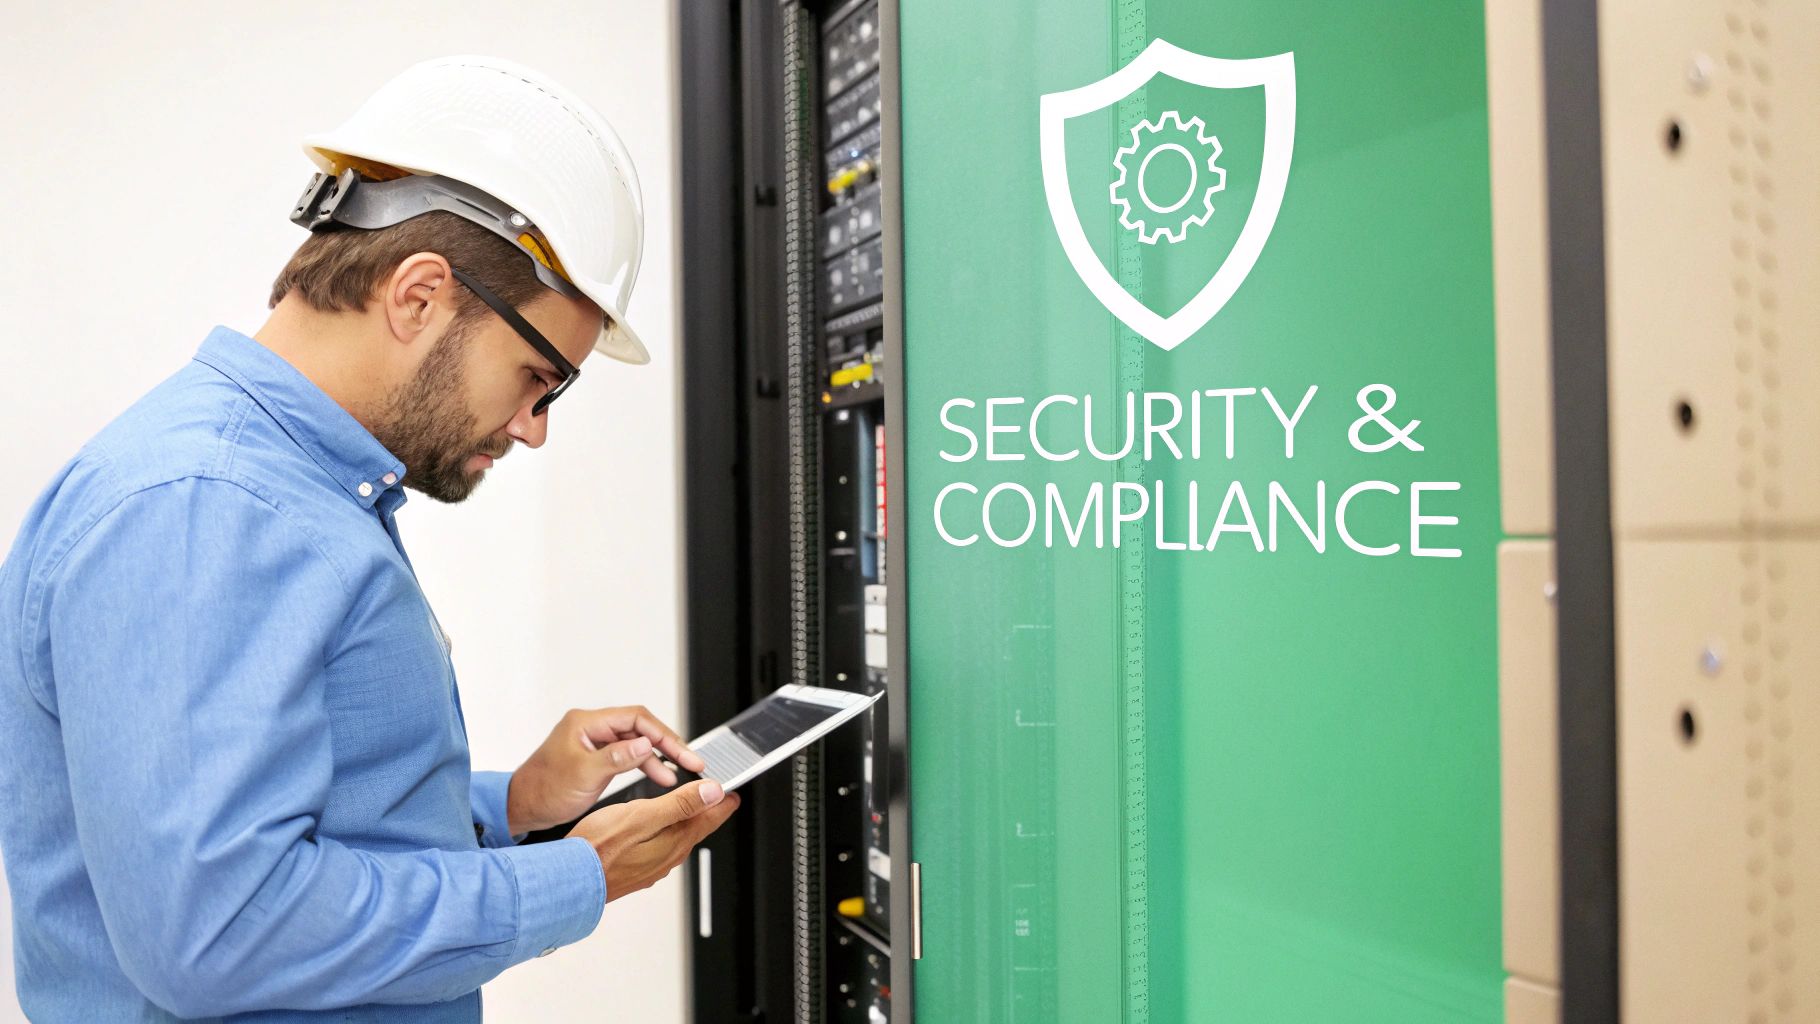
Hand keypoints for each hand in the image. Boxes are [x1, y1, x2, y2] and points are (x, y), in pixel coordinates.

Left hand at [507, 706, 707, 834]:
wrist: (522, 808)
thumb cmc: (543, 790)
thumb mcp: (583, 775)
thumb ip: (616, 758)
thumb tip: (647, 745)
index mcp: (586, 722)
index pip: (635, 718)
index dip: (662, 733)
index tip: (681, 751)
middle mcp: (592, 728)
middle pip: (640, 728)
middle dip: (667, 744)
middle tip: (691, 760)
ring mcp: (596, 742)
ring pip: (637, 742)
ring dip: (659, 757)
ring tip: (679, 772)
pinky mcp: (598, 757)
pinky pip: (629, 755)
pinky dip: (646, 765)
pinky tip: (660, 775)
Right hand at [570, 779, 739, 901]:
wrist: (570, 882)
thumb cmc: (599, 849)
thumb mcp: (643, 816)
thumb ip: (680, 804)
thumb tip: (713, 793)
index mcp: (674, 840)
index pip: (709, 818)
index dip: (723, 802)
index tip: (734, 794)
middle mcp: (668, 857)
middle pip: (696, 829)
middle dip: (709, 812)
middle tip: (719, 799)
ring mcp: (652, 866)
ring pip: (679, 839)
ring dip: (688, 822)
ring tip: (693, 809)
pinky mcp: (637, 870)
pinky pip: (661, 848)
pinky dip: (668, 833)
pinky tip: (658, 829)